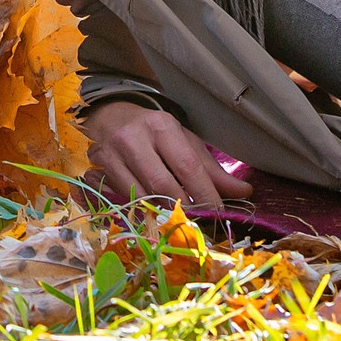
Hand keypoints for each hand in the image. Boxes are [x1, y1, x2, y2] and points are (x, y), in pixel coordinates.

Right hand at [83, 100, 253, 207]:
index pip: (187, 166)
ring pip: (139, 197)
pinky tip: (150, 215)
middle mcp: (134, 138)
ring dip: (160, 214)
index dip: (204, 194)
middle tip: (198, 224)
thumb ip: (211, 170)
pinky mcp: (96, 169)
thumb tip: (243, 193)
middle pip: (162, 185)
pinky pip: (120, 200)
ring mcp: (111, 154)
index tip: (218, 214)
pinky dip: (139, 211)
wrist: (109, 115)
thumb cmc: (153, 131)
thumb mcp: (184, 141)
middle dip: (183, 209)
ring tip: (176, 222)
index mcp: (162, 126)